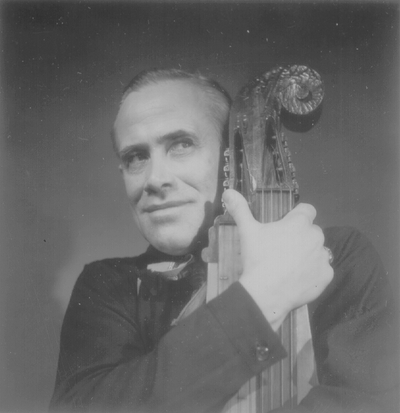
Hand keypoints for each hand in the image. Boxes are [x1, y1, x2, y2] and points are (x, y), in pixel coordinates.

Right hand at [222, 189, 333, 330]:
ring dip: (309, 254)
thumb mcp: (247, 231)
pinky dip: (314, 273)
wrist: (265, 293)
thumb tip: (228, 192)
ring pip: (318, 251)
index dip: (297, 215)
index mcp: (299, 222)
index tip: (287, 225)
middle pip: (312, 231)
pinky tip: (299, 279)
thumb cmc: (257, 258)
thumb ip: (240, 210)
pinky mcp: (326, 275)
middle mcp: (316, 236)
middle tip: (283, 248)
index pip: (307, 209)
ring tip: (291, 266)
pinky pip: (323, 270)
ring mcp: (322, 257)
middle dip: (301, 237)